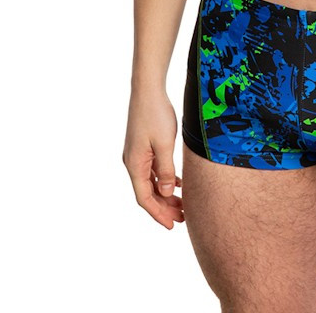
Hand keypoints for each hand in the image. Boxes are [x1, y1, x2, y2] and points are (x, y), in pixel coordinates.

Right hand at [122, 88, 184, 228]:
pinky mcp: (143, 146)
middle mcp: (132, 162)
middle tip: (183, 218)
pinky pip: (153, 170)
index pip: (145, 198)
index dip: (158, 214)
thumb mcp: (164, 145)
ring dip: (165, 194)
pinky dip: (164, 179)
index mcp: (135, 165)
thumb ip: (165, 170)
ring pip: (151, 182)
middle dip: (164, 207)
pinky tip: (177, 183)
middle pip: (147, 193)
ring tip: (182, 204)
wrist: (147, 90)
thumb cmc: (156, 115)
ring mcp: (137, 154)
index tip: (172, 225)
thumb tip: (166, 193)